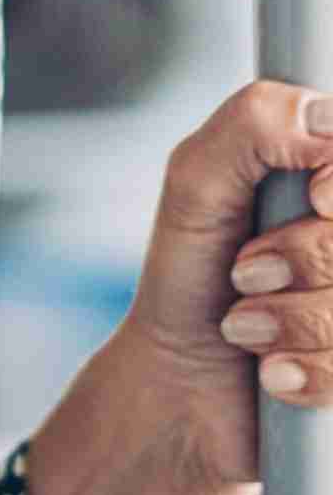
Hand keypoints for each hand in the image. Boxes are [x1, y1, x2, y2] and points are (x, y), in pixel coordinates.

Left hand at [120, 79, 332, 494]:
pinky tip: (273, 372)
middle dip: (305, 257)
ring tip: (245, 325)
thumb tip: (322, 115)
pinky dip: (306, 373)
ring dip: (294, 321)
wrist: (177, 380)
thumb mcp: (197, 183)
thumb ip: (250, 127)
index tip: (316, 197)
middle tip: (246, 272)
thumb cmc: (192, 275)